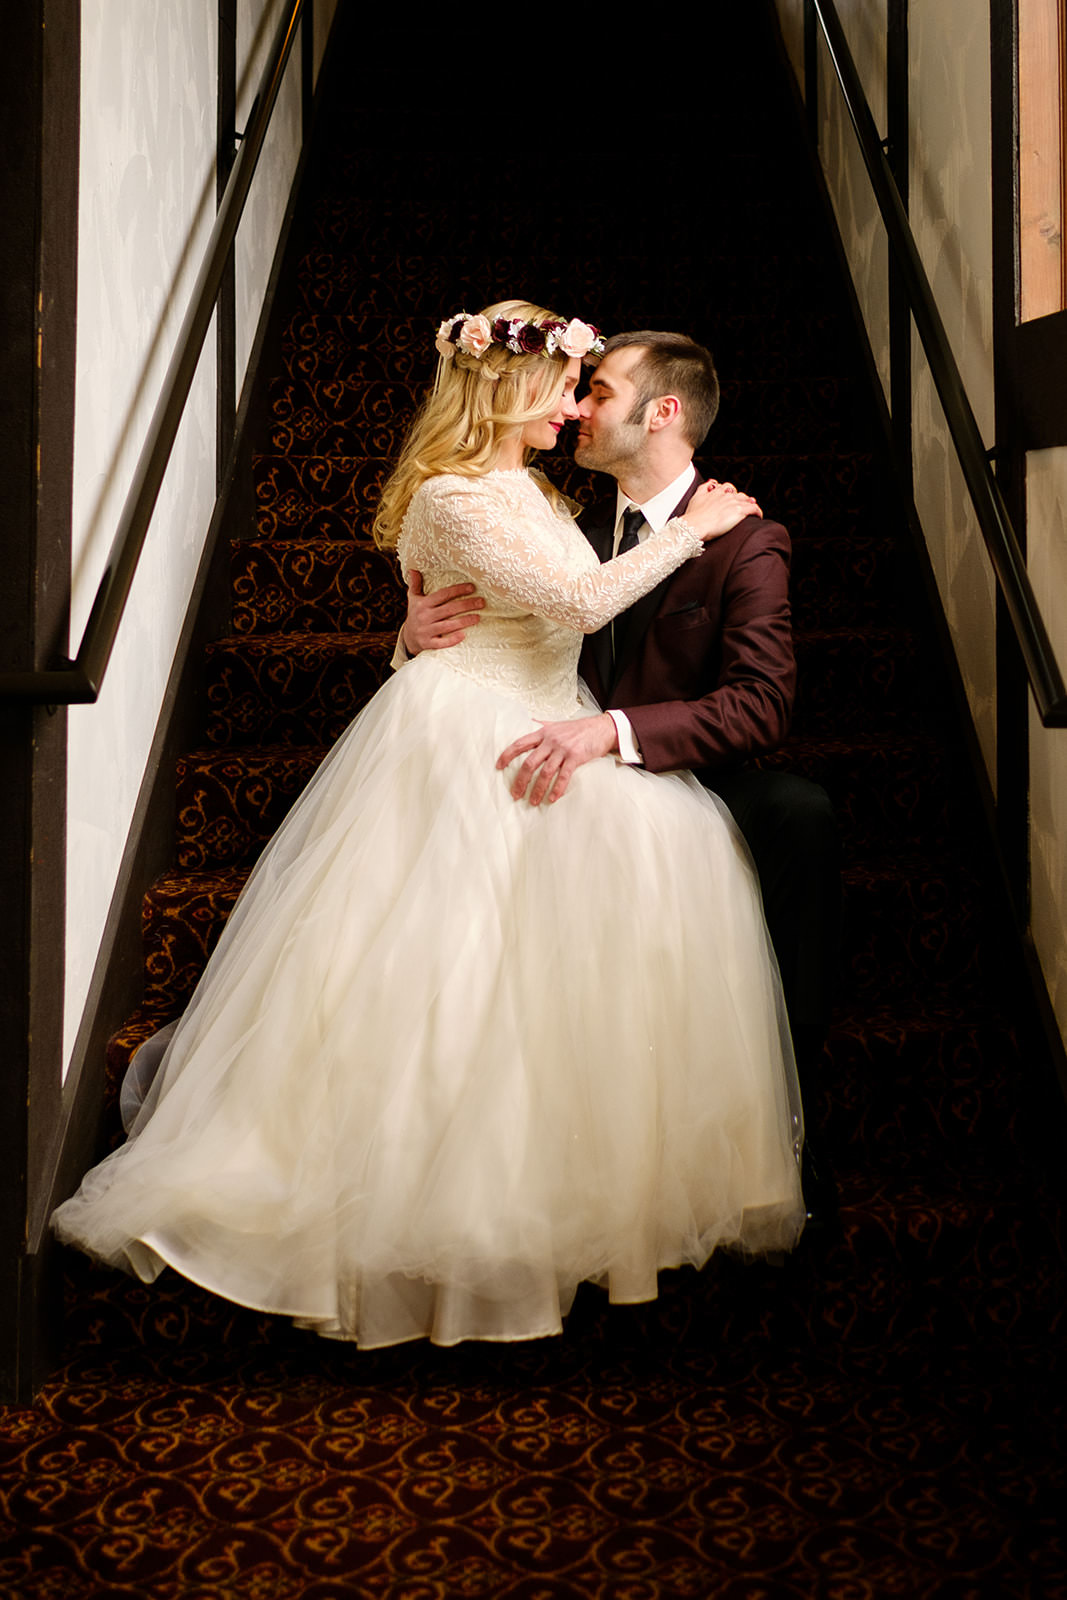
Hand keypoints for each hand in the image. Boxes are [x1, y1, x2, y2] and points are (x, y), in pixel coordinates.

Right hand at [402, 569, 484, 654]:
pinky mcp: (427, 644)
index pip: (443, 594)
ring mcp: (426, 631)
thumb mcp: (414, 599)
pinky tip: (464, 635)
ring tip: (478, 617)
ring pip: (447, 625)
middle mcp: (424, 616)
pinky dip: (452, 640)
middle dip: (466, 604)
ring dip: (464, 621)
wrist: (408, 638)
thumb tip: (413, 569)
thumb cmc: (416, 615)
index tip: (472, 587)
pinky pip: (441, 643)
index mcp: (423, 604)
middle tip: (482, 602)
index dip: (458, 590)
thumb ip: (415, 585)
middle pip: (449, 609)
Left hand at [497, 713, 617, 804]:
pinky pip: (563, 776)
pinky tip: (552, 799)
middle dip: (520, 781)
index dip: (507, 755)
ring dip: (537, 789)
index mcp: (543, 733)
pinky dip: (557, 789)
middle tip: (515, 794)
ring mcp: (563, 749)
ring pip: (545, 772)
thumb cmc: (578, 728)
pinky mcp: (575, 757)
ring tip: (532, 802)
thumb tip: (529, 721)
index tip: (498, 766)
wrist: (601, 728)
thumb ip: (543, 724)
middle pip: (529, 763)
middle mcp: (550, 741)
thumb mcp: (557, 724)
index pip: (520, 744)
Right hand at [682, 480, 761, 541]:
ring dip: (749, 504)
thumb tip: (711, 482)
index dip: (730, 493)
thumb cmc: (693, 516)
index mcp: (716, 492)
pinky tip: (758, 516)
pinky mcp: (740, 511)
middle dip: (741, 499)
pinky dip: (757, 512)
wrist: (696, 526)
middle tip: (742, 506)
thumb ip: (703, 488)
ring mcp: (734, 503)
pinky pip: (754, 509)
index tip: (731, 499)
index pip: (727, 487)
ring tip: (751, 511)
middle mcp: (726, 495)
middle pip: (738, 494)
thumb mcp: (695, 498)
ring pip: (747, 500)